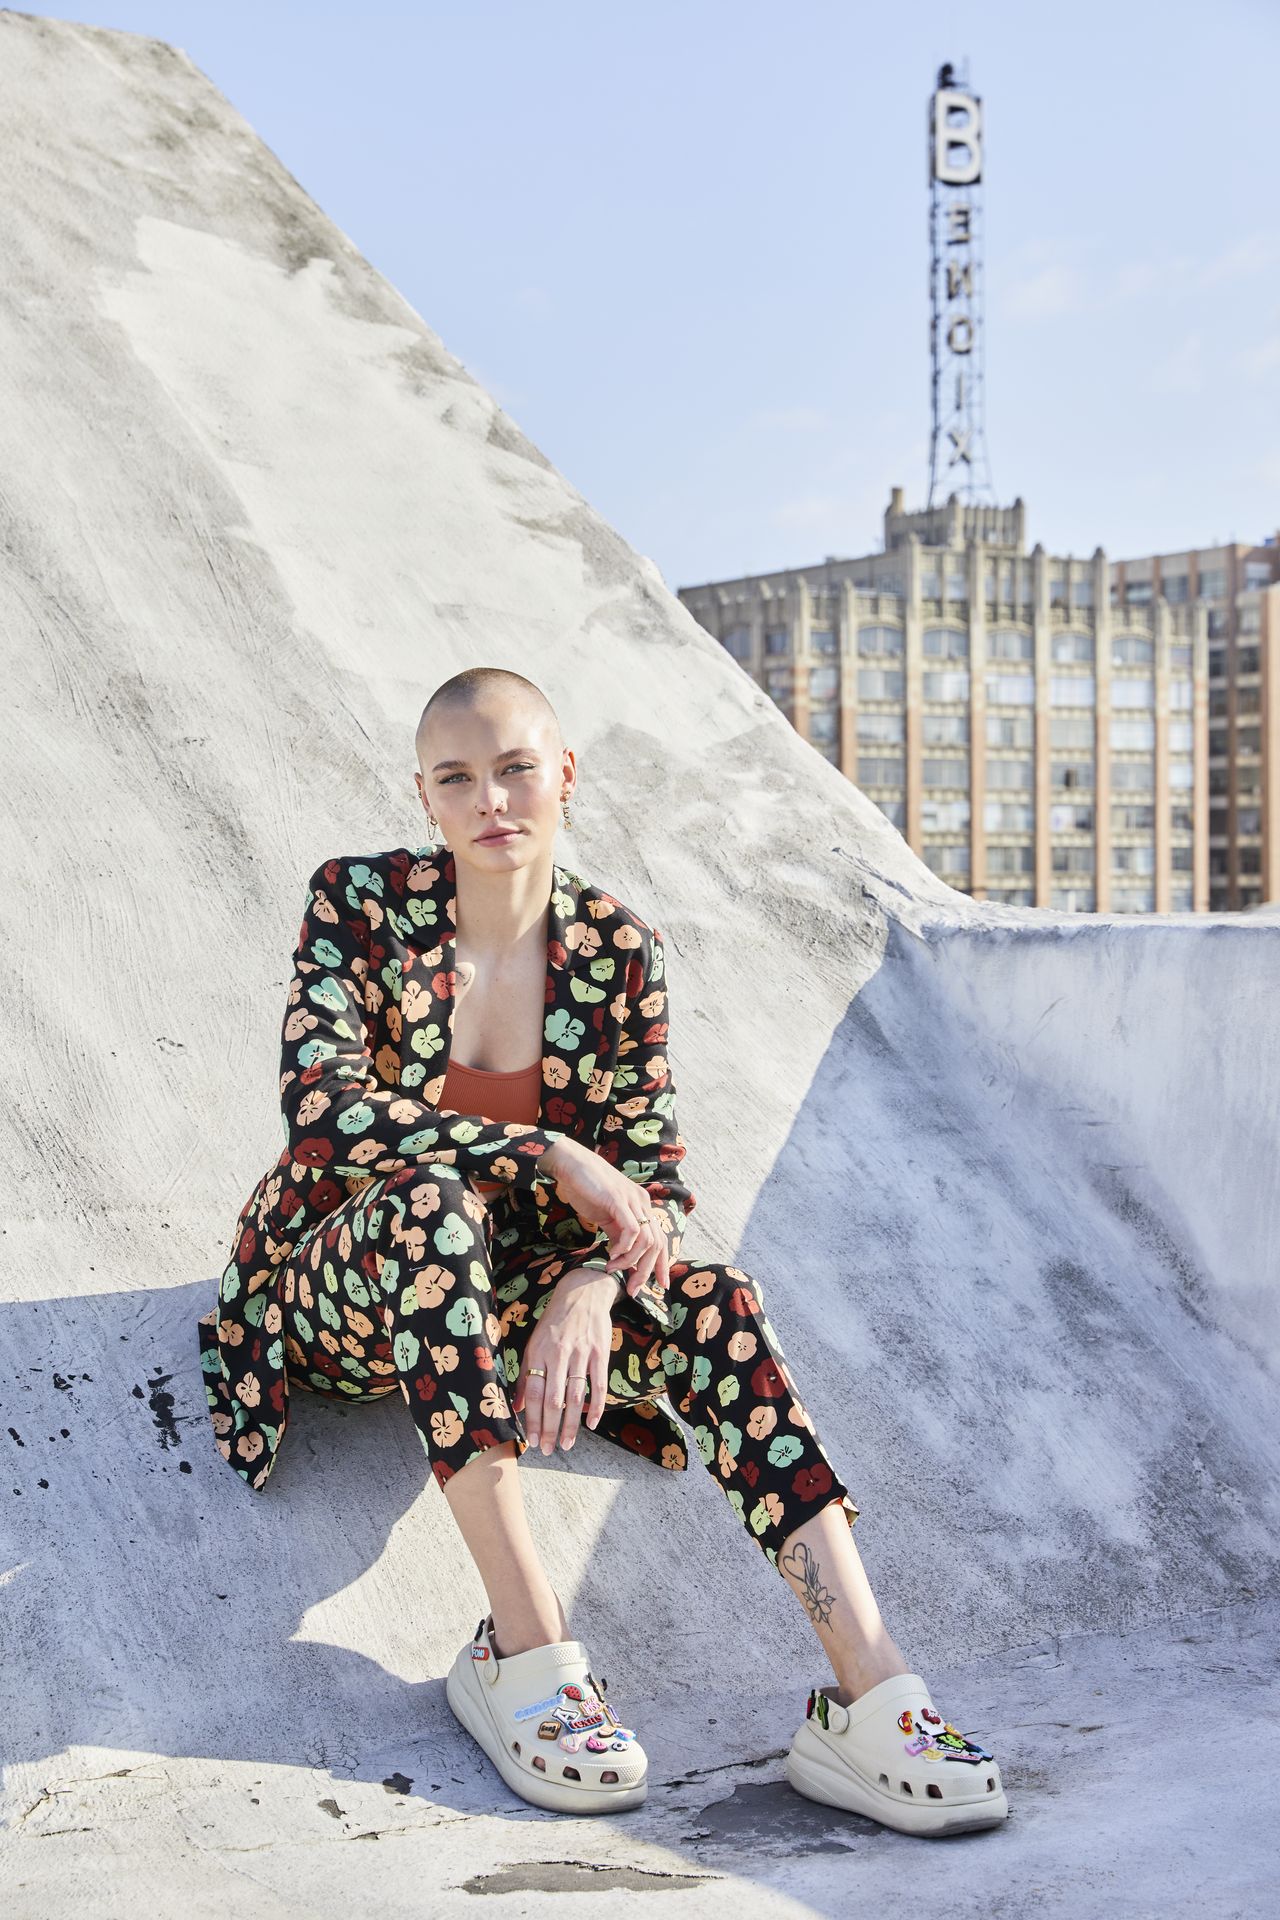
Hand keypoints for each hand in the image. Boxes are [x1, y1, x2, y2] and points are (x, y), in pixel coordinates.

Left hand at [511, 1268, 620, 1453]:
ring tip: (566, 1444)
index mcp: (539, 1352)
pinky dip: (597, 1406)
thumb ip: (525, 1375)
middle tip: (548, 1450)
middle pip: (554, 1399)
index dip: (532, 1419)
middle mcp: (559, 1354)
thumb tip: (517, 1407)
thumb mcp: (533, 1344)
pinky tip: (592, 1424)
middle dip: (549, 1428)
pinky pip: (599, 1384)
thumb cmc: (554, 1322)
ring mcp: (581, 1353)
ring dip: (571, 1424)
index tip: (531, 1441)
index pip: (534, 1392)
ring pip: (576, 1396)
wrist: (582, 1293)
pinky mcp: (600, 1352)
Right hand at [540, 1139, 670, 1304]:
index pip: (660, 1240)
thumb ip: (617, 1233)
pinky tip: (611, 1255)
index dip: (662, 1264)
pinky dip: (624, 1248)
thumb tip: (622, 1256)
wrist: (571, 1165)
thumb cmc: (586, 1188)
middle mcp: (642, 1202)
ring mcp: (633, 1201)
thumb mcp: (606, 1215)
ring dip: (631, 1262)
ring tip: (613, 1269)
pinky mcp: (619, 1200)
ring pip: (647, 1241)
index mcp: (641, 1206)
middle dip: (647, 1271)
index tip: (659, 1286)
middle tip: (632, 1289)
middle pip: (657, 1244)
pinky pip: (632, 1231)